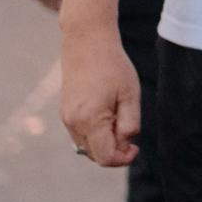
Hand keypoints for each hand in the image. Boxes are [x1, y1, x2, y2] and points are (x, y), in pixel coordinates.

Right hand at [61, 28, 141, 167]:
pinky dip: (95, 134)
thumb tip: (124, 144)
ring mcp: (66, 118)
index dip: (123, 159)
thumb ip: (129, 124)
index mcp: (90, 120)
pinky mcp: (65, 112)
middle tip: (128, 128)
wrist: (87, 42)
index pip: (106, 158)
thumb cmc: (113, 66)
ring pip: (87, 147)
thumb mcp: (130, 95)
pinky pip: (81, 135)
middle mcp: (73, 122)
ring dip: (104, 142)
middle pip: (95, 156)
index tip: (136, 147)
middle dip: (115, 150)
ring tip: (117, 117)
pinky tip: (107, 114)